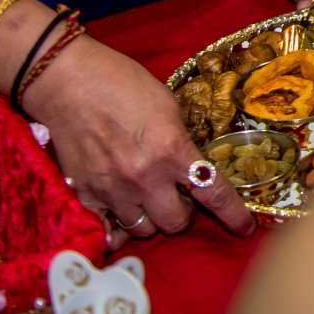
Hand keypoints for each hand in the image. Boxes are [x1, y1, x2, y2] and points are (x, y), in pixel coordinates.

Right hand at [24, 36, 253, 246]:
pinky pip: (108, 231)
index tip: (245, 227)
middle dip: (183, 214)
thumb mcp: (167, 104)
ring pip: (143, 230)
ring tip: (149, 199)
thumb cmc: (121, 82)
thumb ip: (179, 139)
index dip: (233, 215)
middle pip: (175, 223)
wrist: (68, 82)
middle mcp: (144, 177)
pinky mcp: (85, 195)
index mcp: (171, 149)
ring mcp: (112, 190)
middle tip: (179, 198)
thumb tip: (189, 163)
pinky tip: (122, 215)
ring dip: (152, 217)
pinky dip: (118, 228)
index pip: (212, 192)